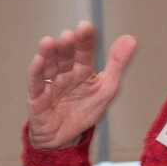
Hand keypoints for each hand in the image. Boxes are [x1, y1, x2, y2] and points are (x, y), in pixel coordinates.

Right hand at [27, 21, 136, 149]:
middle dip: (66, 46)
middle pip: (65, 55)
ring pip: (48, 65)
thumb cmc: (84, 110)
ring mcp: (51, 83)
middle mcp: (65, 72)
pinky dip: (36, 71)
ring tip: (49, 42)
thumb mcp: (106, 88)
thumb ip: (117, 64)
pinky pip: (36, 82)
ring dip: (48, 53)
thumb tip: (130, 39)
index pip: (84, 50)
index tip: (86, 27)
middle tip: (68, 36)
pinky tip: (38, 60)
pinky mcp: (37, 97)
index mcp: (82, 68)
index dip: (85, 39)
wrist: (65, 138)